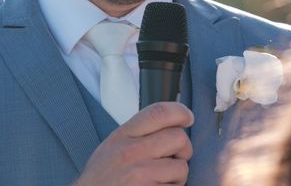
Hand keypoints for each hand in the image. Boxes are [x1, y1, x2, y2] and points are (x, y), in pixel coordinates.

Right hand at [74, 102, 193, 185]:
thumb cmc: (101, 180)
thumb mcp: (112, 147)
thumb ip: (138, 133)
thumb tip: (171, 124)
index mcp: (122, 136)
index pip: (158, 112)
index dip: (180, 111)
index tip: (188, 118)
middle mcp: (131, 152)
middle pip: (178, 137)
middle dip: (183, 150)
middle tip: (173, 160)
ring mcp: (140, 174)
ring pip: (181, 167)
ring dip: (177, 177)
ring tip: (160, 181)